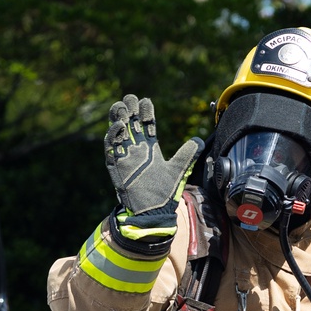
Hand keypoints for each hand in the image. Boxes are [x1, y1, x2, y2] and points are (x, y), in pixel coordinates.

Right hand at [104, 95, 202, 227]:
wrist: (153, 211)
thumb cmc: (164, 193)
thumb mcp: (178, 170)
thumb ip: (187, 154)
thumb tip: (199, 140)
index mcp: (150, 148)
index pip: (146, 124)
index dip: (145, 112)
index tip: (146, 101)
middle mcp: (136, 149)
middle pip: (130, 123)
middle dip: (129, 109)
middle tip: (131, 99)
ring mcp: (125, 156)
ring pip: (118, 132)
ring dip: (118, 118)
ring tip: (122, 106)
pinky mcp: (116, 165)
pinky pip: (111, 147)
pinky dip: (113, 135)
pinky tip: (119, 125)